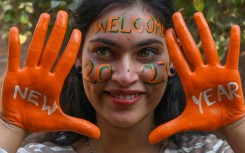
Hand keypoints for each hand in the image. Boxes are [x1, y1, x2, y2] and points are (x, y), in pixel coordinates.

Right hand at [1, 11, 99, 138]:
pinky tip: (15, 30)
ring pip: (35, 49)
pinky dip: (14, 45)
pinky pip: (14, 58)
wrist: (20, 124)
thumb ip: (79, 125)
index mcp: (54, 82)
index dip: (71, 48)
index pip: (65, 61)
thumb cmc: (40, 120)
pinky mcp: (13, 77)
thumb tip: (99, 134)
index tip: (78, 33)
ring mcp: (27, 73)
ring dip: (39, 33)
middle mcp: (42, 74)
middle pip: (51, 49)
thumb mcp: (62, 122)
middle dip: (57, 32)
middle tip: (63, 14)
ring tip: (45, 16)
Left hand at [149, 12, 244, 143]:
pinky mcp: (231, 74)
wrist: (224, 122)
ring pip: (208, 48)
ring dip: (203, 32)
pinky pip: (232, 56)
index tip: (166, 32)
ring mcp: (215, 72)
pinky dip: (233, 44)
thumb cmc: (205, 118)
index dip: (172, 47)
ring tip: (197, 15)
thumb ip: (167, 128)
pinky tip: (234, 28)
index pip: (178, 60)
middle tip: (176, 15)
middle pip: (190, 49)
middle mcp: (200, 72)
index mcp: (189, 81)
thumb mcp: (185, 123)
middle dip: (183, 32)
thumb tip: (149, 139)